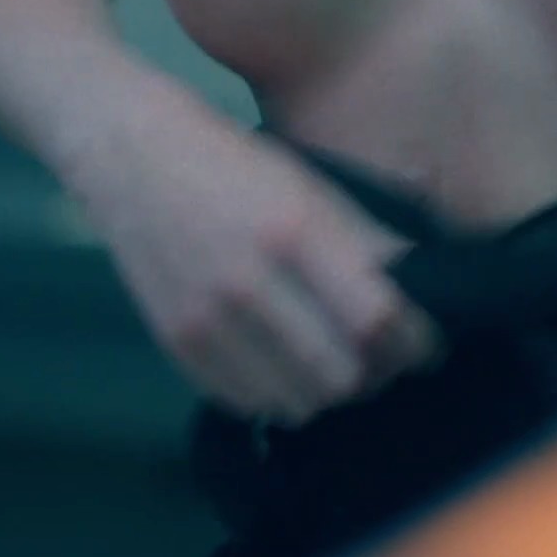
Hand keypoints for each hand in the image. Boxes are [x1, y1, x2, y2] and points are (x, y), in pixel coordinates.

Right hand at [78, 93, 440, 425]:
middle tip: (380, 358)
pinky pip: (248, 403)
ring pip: (296, 401)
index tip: (425, 344)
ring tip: (333, 362)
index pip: (376, 318)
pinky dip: (278, 393)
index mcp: (293, 230)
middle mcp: (247, 281)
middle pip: (341, 375)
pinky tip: (285, 363)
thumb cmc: (237, 165)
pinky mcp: (175, 343)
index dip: (413, 342)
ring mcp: (205, 318)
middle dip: (374, 374)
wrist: (132, 154)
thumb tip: (424, 299)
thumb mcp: (311, 187)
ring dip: (326, 391)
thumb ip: (367, 245)